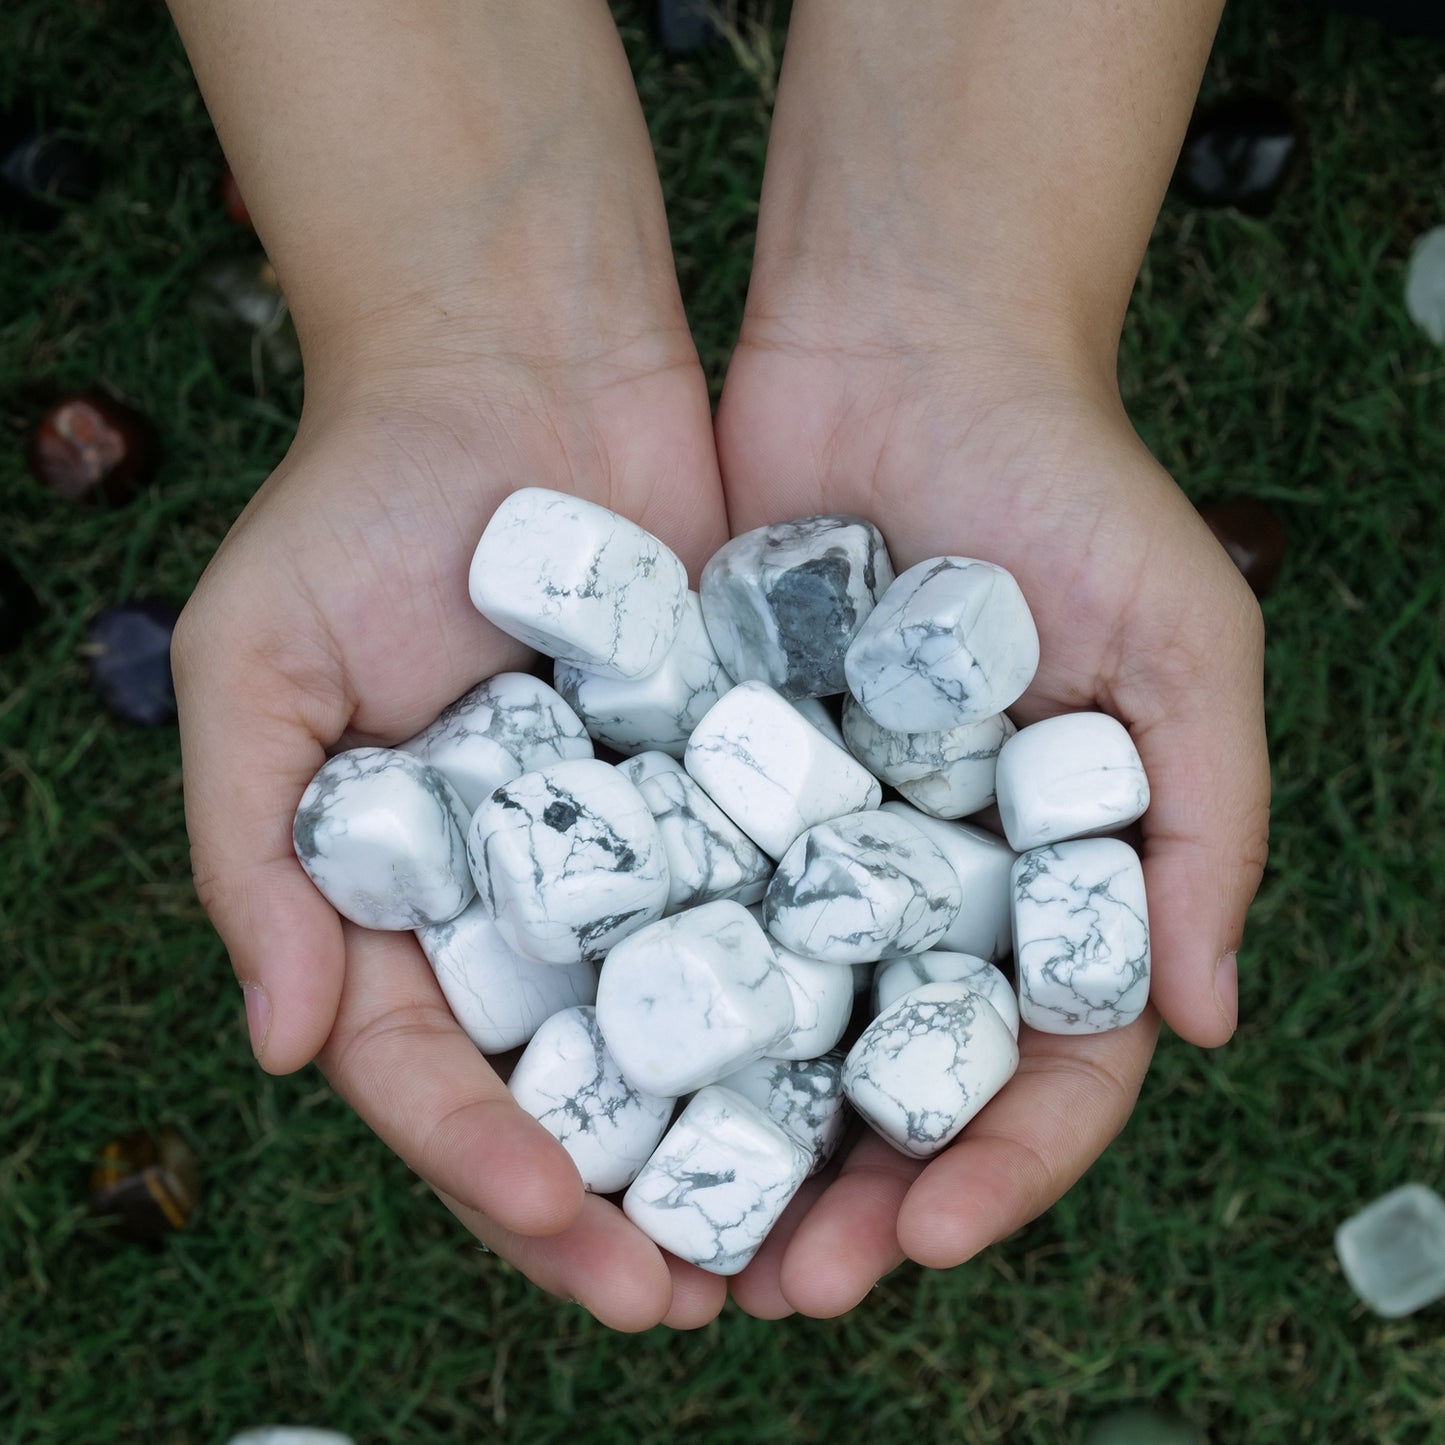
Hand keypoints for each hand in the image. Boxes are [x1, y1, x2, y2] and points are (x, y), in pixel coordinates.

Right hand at [173, 291, 733, 1336]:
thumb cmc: (357, 503)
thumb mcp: (254, 666)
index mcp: (399, 896)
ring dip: (734, 1134)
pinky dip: (810, 982)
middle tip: (699, 1300)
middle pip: (570, 1080)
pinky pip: (770, 893)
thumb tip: (277, 1045)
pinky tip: (868, 1063)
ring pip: (686, 1018)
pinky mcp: (730, 775)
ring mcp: (635, 839)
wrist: (513, 362)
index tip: (574, 1241)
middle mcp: (524, 890)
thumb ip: (250, 853)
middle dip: (624, 1199)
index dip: (494, 1169)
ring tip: (804, 1234)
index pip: (436, 1070)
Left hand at [713, 302, 1268, 1318]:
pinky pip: (681, 895)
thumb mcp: (1183, 644)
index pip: (1043, 1062)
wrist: (905, 343)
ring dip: (734, 1132)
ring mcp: (816, 830)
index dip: (998, 1166)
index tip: (919, 1236)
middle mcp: (931, 873)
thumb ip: (1203, 830)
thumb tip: (1198, 1020)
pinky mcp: (714, 769)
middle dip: (845, 1188)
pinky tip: (598, 1070)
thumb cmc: (1066, 483)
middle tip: (775, 1285)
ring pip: (776, 1018)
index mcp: (1052, 873)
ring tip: (670, 1225)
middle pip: (895, 1073)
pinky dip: (650, 988)